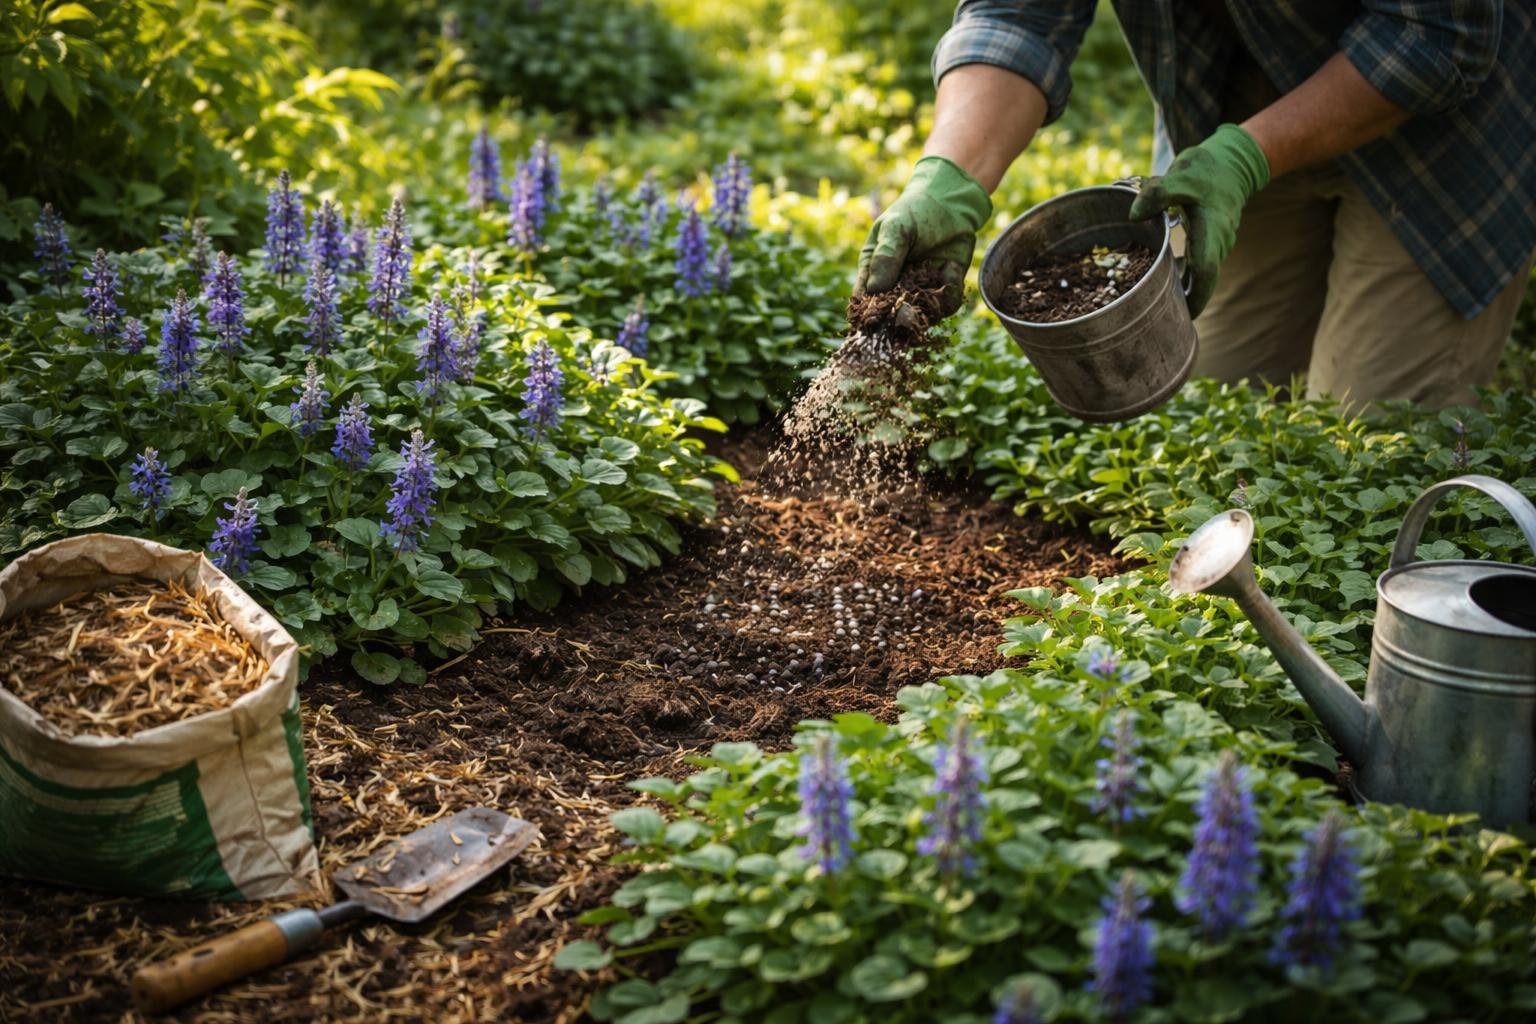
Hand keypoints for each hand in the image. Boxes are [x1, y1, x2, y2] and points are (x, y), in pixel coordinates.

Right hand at [855, 156, 991, 317]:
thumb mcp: (895, 228)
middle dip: (902, 313)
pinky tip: (950, 266)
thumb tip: (874, 292)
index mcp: (873, 271)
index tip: (879, 314)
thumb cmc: (914, 212)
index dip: (869, 313)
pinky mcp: (943, 291)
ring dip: (930, 302)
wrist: (951, 204)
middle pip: (892, 316)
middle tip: (914, 294)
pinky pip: (946, 305)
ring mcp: (919, 292)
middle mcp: (894, 287)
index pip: (865, 300)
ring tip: (938, 270)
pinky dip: (950, 289)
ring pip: (921, 316)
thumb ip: (885, 258)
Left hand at [1129, 124, 1269, 317]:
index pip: (1206, 271)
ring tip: (1156, 309)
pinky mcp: (1209, 242)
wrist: (1232, 164)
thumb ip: (1158, 193)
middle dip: (1186, 302)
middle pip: (1203, 280)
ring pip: (1200, 275)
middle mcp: (1217, 243)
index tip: (1185, 315)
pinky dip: (1183, 278)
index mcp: (1211, 231)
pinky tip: (1163, 286)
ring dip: (1183, 292)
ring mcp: (1215, 244)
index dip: (1196, 295)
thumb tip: (1132, 215)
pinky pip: (1197, 266)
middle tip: (1159, 321)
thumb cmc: (1206, 170)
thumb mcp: (1181, 175)